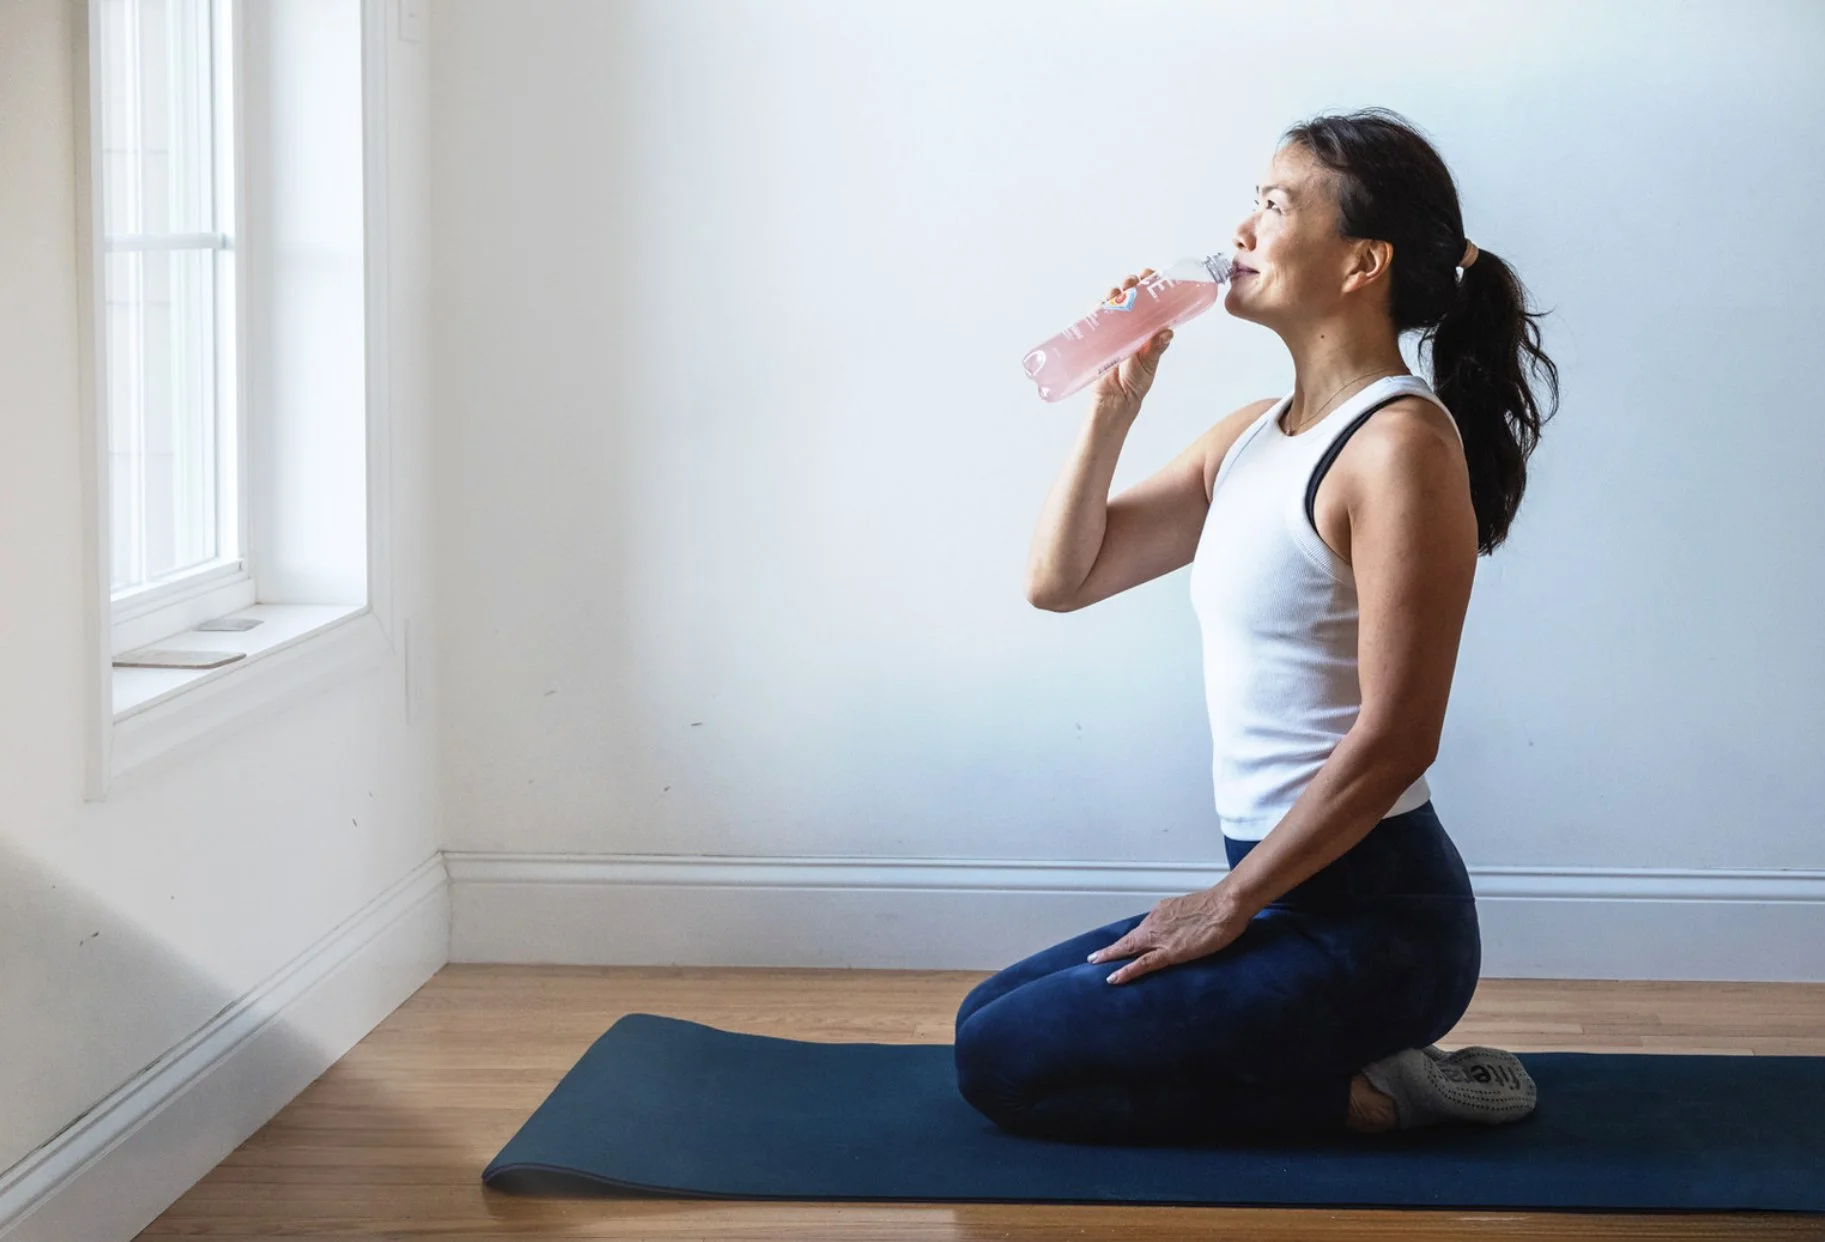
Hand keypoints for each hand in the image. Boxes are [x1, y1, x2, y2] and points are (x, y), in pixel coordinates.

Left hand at [1086, 885, 1249, 984]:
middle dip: (1111, 948)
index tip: (1121, 945)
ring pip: (1129, 948)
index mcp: (1163, 912)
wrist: (1227, 904)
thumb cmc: (1219, 907)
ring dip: (1111, 956)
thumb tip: (1184, 930)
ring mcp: (1161, 937)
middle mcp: (1156, 922)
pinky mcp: (1170, 952)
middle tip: (1094, 957)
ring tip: (1095, 964)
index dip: (1130, 939)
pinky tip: (1113, 978)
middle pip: (1129, 938)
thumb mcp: (1195, 911)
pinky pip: (1142, 963)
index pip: (1142, 928)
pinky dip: (1126, 971)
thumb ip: (1185, 921)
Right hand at [1090, 269, 1173, 406]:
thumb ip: (1155, 349)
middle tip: (1132, 281)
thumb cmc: (1135, 383)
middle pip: (1131, 299)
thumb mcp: (1148, 364)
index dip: (1150, 287)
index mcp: (1148, 330)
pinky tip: (1099, 304)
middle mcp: (1133, 327)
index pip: (1151, 303)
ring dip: (1114, 294)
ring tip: (1116, 291)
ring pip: (1114, 305)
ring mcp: (1115, 331)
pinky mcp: (1100, 338)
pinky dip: (1096, 309)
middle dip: (1131, 286)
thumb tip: (1167, 332)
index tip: (1150, 275)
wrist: (1115, 399)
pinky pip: (1096, 319)